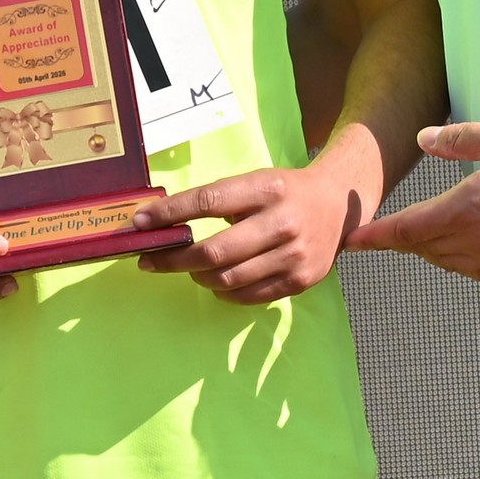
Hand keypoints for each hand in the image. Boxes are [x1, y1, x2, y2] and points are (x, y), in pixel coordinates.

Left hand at [134, 156, 370, 303]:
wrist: (339, 203)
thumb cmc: (284, 191)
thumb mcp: (254, 182)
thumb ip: (216, 200)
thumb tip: (161, 222)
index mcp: (265, 190)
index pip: (206, 202)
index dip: (169, 214)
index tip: (140, 223)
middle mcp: (282, 223)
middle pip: (214, 251)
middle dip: (174, 259)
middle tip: (152, 260)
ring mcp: (294, 256)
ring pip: (228, 279)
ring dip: (197, 277)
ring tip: (188, 269)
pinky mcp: (300, 281)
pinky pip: (249, 296)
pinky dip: (224, 292)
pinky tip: (215, 281)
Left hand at [345, 120, 479, 284]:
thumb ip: (456, 140)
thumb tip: (420, 141)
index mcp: (467, 209)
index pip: (404, 230)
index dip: (372, 237)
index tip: (348, 241)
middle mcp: (478, 242)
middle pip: (421, 248)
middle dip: (400, 238)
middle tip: (383, 227)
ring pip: (445, 262)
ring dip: (428, 247)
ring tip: (421, 229)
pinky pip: (472, 272)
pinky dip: (457, 259)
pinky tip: (462, 241)